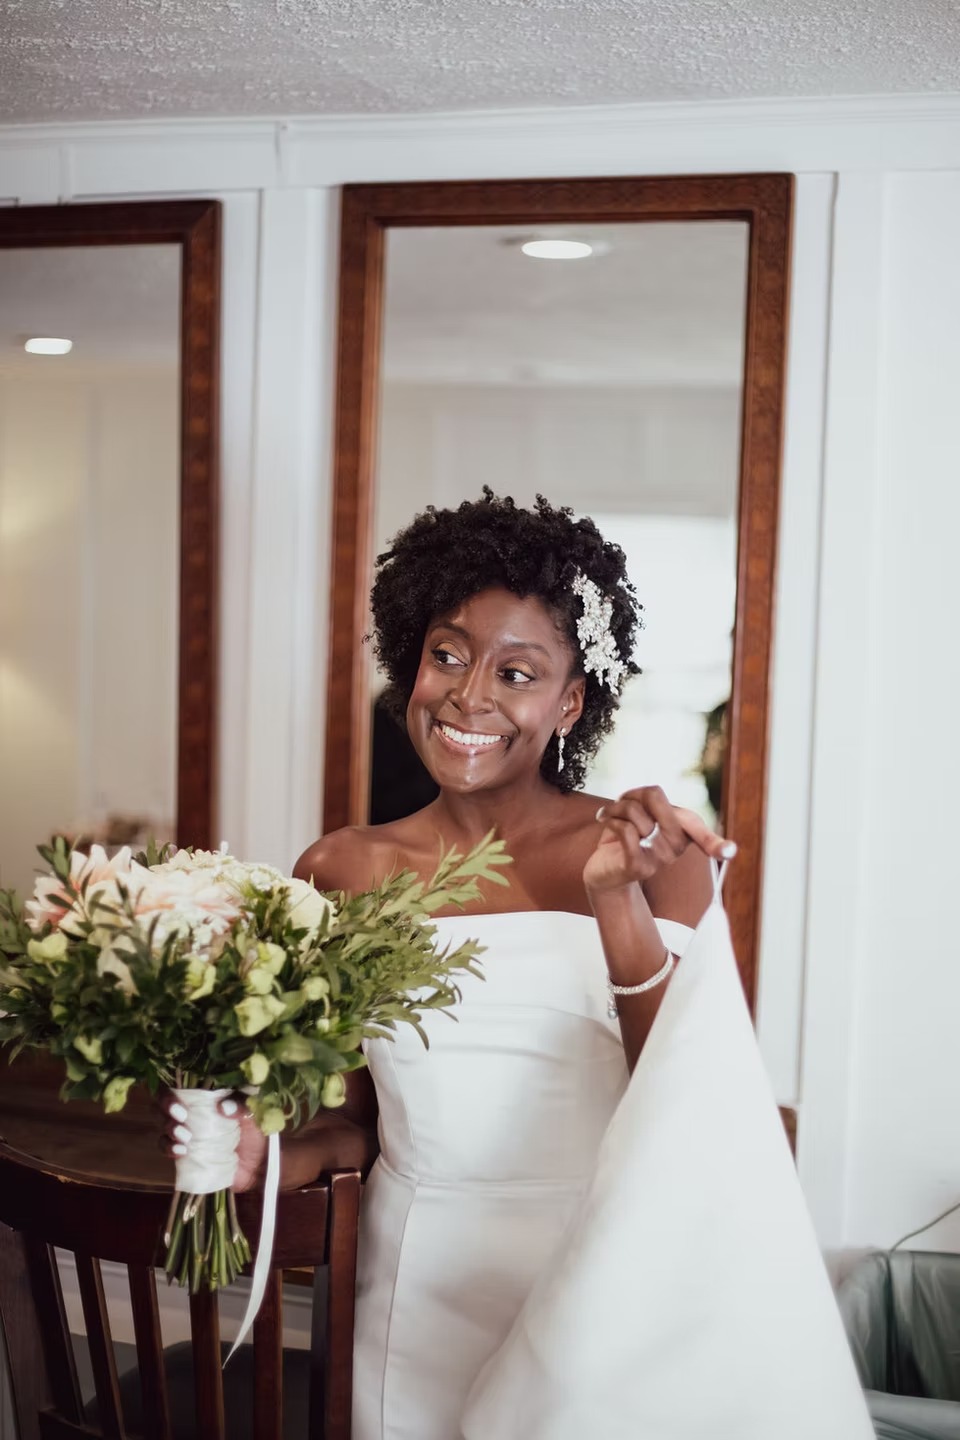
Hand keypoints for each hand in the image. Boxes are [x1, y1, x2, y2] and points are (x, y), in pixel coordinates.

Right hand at [162, 1092, 266, 1192]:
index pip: (181, 1084)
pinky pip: (166, 1147)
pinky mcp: (185, 1152)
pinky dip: (168, 1148)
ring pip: (163, 1123)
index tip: (181, 1107)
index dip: (172, 1093)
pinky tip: (181, 1152)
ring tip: (185, 1139)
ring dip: (168, 1129)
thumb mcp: (257, 1112)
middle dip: (166, 1109)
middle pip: (165, 1101)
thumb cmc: (258, 1133)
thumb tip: (222, 1107)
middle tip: (182, 1120)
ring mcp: (188, 1131)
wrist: (259, 1167)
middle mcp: (193, 1110)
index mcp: (209, 1095)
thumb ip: (243, 1104)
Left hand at [583, 785, 735, 895]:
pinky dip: (610, 820)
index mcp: (683, 832)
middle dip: (631, 794)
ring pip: (635, 812)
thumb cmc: (623, 836)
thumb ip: (653, 800)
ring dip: (616, 809)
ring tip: (611, 818)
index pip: (699, 827)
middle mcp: (676, 848)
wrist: (602, 871)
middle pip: (655, 796)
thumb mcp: (641, 812)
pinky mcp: (639, 866)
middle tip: (622, 805)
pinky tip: (604, 823)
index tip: (728, 852)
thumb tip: (652, 794)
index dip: (716, 842)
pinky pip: (625, 830)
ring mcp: (659, 859)